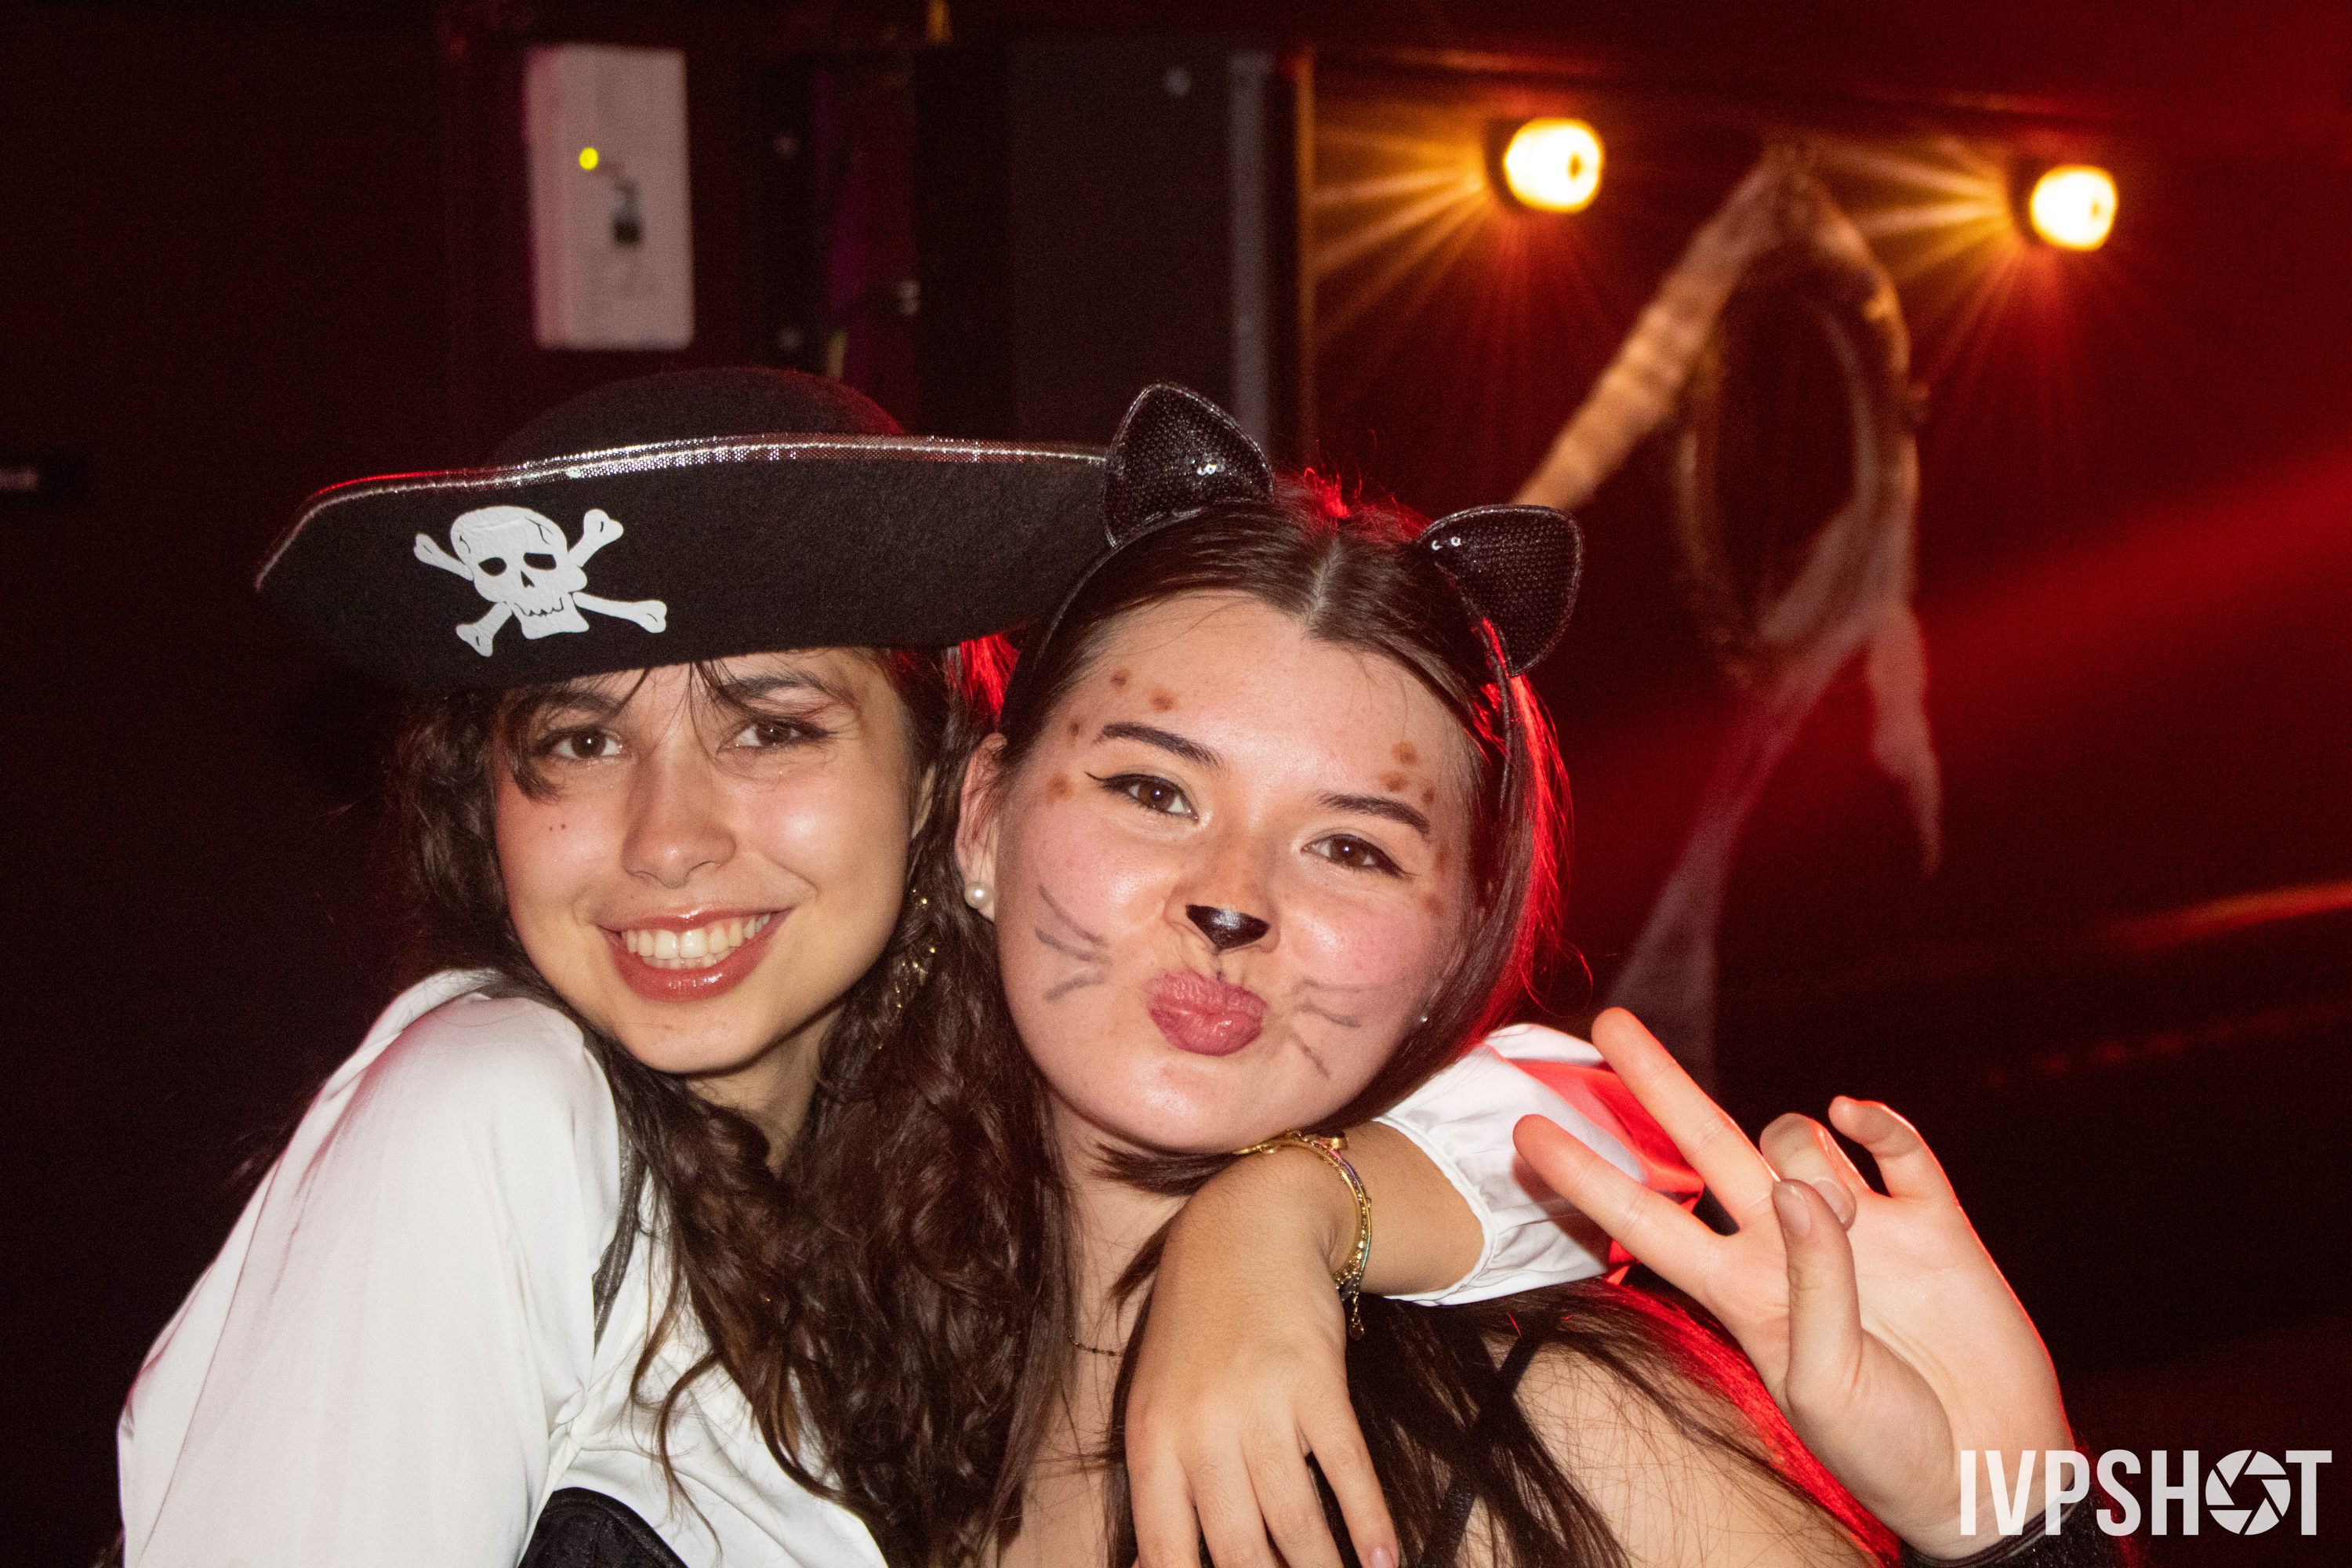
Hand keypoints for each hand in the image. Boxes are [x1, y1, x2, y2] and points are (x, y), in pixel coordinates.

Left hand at [1125, 1147, 1398, 1567]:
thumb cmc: (1200, 1327)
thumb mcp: (1160, 1400)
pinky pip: (1347, 1472)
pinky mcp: (1316, 1382)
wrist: (1246, 1228)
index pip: (1166, 1554)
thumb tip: (1165, 1566)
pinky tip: (1386, 1562)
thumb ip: (1167, 1480)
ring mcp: (1260, 1406)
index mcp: (1152, 1443)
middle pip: (1240, 1552)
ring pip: (1296, 1523)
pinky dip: (1370, 1527)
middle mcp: (1200, 1431)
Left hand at [1511, 1008, 2071, 1558]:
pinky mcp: (1934, 1223)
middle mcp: (1788, 1245)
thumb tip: (1804, 1191)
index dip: (1586, 1175)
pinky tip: (1856, 1117)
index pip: (1644, 1217)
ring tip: (1852, 1224)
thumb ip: (1809, 1286)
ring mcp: (1862, 1227)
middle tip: (1609, 1022)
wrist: (1994, 1474)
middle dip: (1657, 1083)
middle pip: (1705, 1143)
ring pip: (1799, 1138)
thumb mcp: (1826, 1386)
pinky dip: (1877, 1121)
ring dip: (1808, 1153)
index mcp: (1743, 1291)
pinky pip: (1898, 1147)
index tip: (1524, 1132)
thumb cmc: (1889, 1449)